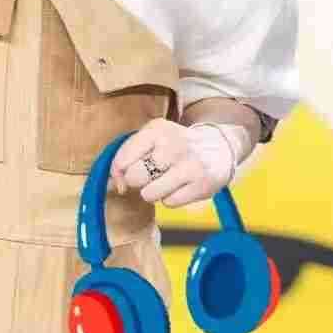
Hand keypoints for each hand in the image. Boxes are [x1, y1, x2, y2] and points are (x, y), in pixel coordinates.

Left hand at [109, 119, 240, 207]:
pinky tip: (180, 185)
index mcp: (156, 130)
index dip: (119, 171)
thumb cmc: (174, 145)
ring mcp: (189, 166)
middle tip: (150, 174)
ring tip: (166, 180)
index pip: (122, 160)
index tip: (127, 171)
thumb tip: (114, 185)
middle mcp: (173, 145)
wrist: (219, 147)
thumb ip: (125, 157)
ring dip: (153, 191)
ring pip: (149, 194)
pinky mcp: (201, 185)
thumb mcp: (150, 139)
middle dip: (137, 180)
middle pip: (135, 178)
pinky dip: (171, 198)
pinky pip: (169, 203)